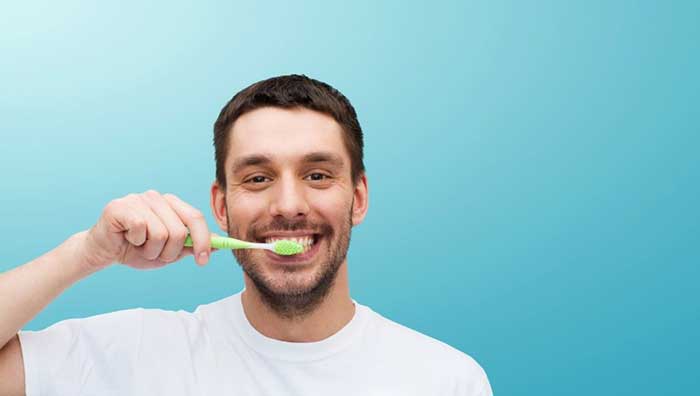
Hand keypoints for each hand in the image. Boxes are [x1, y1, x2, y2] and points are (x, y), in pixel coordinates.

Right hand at [79, 190, 212, 269]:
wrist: (104, 253)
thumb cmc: (136, 250)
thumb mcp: (169, 252)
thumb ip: (192, 246)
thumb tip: (220, 245)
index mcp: (171, 204)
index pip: (195, 217)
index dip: (203, 240)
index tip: (203, 260)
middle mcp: (156, 198)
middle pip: (179, 230)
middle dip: (169, 252)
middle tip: (156, 255)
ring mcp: (138, 199)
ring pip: (160, 233)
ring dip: (151, 250)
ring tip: (140, 247)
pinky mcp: (120, 206)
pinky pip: (141, 229)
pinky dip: (136, 242)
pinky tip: (127, 239)